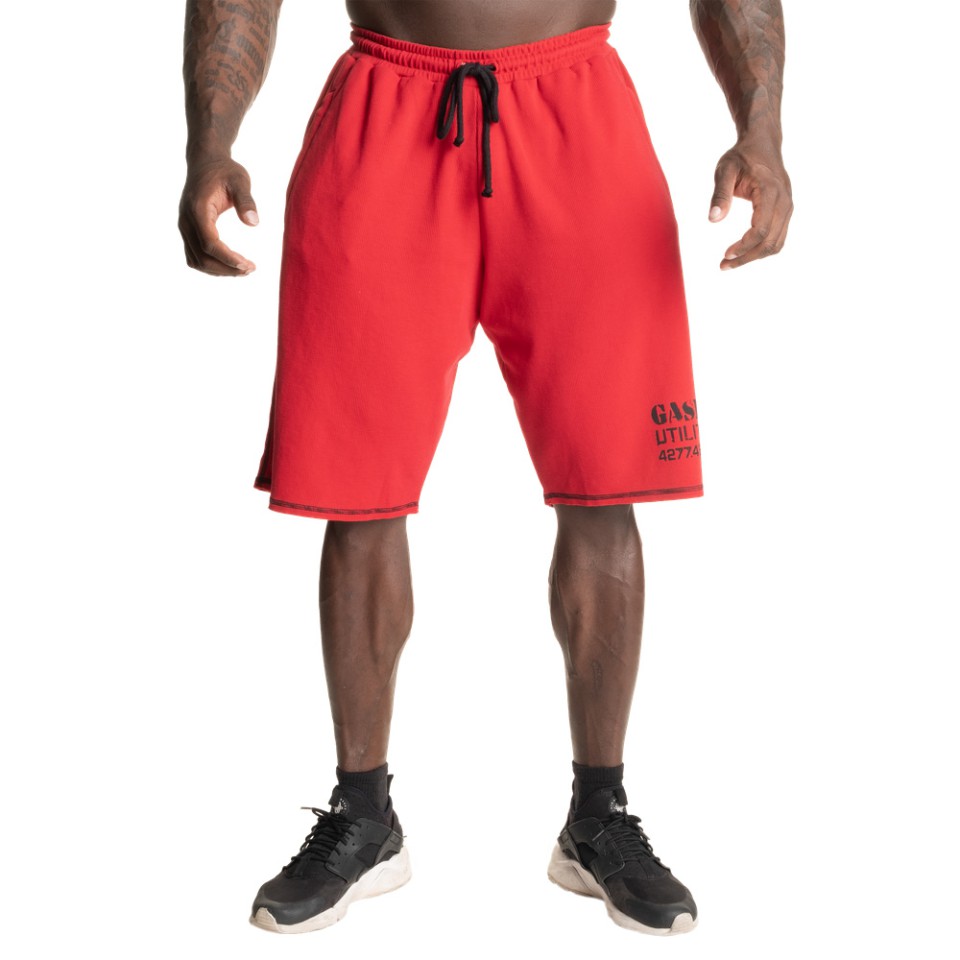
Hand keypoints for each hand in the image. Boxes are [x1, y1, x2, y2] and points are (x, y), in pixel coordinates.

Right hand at [178, 157, 258, 275]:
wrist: (206, 161)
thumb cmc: (224, 170)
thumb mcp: (240, 180)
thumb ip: (246, 201)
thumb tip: (253, 223)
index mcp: (198, 209)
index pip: (209, 243)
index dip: (228, 258)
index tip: (248, 265)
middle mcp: (186, 221)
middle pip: (202, 257)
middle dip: (227, 268)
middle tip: (251, 269)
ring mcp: (185, 227)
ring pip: (197, 261)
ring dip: (219, 270)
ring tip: (244, 269)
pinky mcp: (188, 231)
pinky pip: (195, 256)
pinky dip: (211, 266)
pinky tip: (230, 265)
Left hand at [708, 139, 792, 270]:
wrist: (763, 143)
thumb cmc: (742, 156)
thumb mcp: (725, 170)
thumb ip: (720, 194)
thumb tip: (713, 220)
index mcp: (770, 191)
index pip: (760, 230)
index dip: (743, 247)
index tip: (725, 254)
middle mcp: (784, 201)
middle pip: (769, 242)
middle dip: (747, 258)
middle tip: (723, 265)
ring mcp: (787, 207)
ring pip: (776, 244)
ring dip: (754, 257)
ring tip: (730, 261)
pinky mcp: (785, 211)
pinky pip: (778, 238)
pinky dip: (762, 249)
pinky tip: (744, 251)